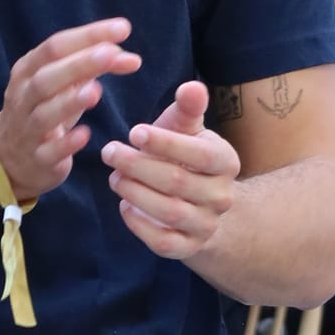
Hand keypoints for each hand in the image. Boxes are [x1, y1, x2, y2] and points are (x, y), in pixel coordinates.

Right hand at [0, 19, 142, 199]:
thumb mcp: (63, 85)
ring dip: (70, 102)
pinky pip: (49, 151)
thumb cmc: (44, 110)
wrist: (11, 159)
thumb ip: (94, 68)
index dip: (88, 36)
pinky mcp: (37, 159)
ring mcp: (27, 129)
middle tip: (110, 54)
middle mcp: (23, 97)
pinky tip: (85, 134)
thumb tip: (130, 57)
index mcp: (28, 71)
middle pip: (46, 77)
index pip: (56, 46)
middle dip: (79, 64)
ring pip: (44, 114)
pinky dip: (66, 143)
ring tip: (96, 91)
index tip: (122, 29)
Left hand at [100, 81, 240, 260]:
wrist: (202, 205)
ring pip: (169, 212)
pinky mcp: (188, 248)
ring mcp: (207, 225)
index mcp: (226, 163)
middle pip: (178, 183)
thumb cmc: (187, 157)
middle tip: (109, 151)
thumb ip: (188, 109)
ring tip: (114, 176)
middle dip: (138, 166)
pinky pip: (164, 242)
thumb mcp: (188, 130)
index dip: (166, 143)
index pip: (200, 155)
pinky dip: (139, 226)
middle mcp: (222, 197)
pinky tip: (124, 206)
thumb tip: (192, 86)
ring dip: (135, 193)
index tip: (134, 131)